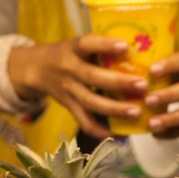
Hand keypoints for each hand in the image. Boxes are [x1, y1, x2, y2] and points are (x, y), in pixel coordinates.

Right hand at [7, 34, 149, 138]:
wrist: (35, 68)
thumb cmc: (69, 54)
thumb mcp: (78, 44)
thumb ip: (101, 48)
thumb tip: (141, 49)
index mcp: (73, 49)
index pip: (87, 43)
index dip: (105, 44)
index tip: (125, 46)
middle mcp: (68, 69)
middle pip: (92, 77)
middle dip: (119, 82)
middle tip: (143, 85)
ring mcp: (68, 90)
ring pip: (91, 102)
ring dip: (115, 109)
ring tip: (136, 112)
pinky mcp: (69, 106)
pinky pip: (84, 121)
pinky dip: (101, 130)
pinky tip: (119, 134)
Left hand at [143, 48, 178, 138]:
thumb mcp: (177, 57)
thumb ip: (160, 61)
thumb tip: (129, 66)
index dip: (171, 65)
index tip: (151, 70)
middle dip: (170, 95)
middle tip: (148, 101)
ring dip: (172, 119)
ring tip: (151, 124)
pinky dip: (173, 132)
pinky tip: (156, 134)